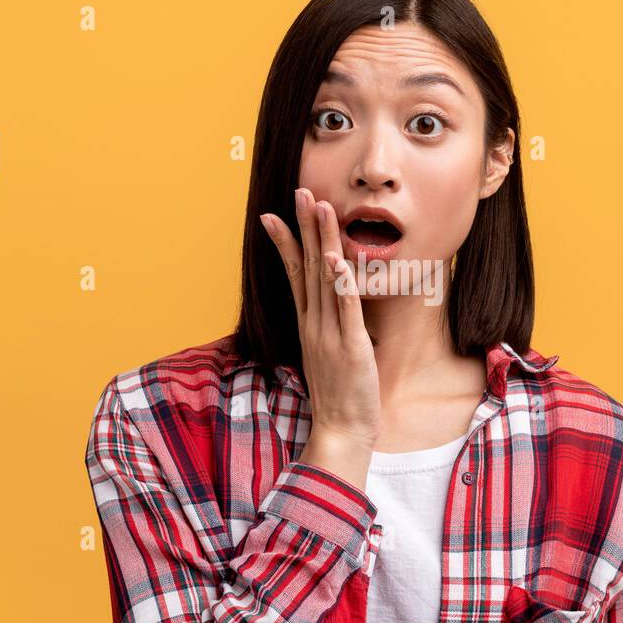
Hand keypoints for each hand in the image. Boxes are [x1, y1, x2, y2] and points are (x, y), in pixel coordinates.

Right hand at [259, 188, 381, 489]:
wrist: (341, 429)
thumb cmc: (341, 394)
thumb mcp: (331, 353)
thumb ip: (329, 327)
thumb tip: (332, 305)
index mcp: (309, 324)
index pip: (294, 275)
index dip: (285, 244)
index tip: (273, 216)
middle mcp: (314, 324)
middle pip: (306, 267)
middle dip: (303, 228)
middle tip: (300, 193)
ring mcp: (329, 333)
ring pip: (324, 279)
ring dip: (322, 241)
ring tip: (320, 208)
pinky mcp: (349, 346)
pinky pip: (344, 308)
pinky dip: (340, 282)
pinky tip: (335, 259)